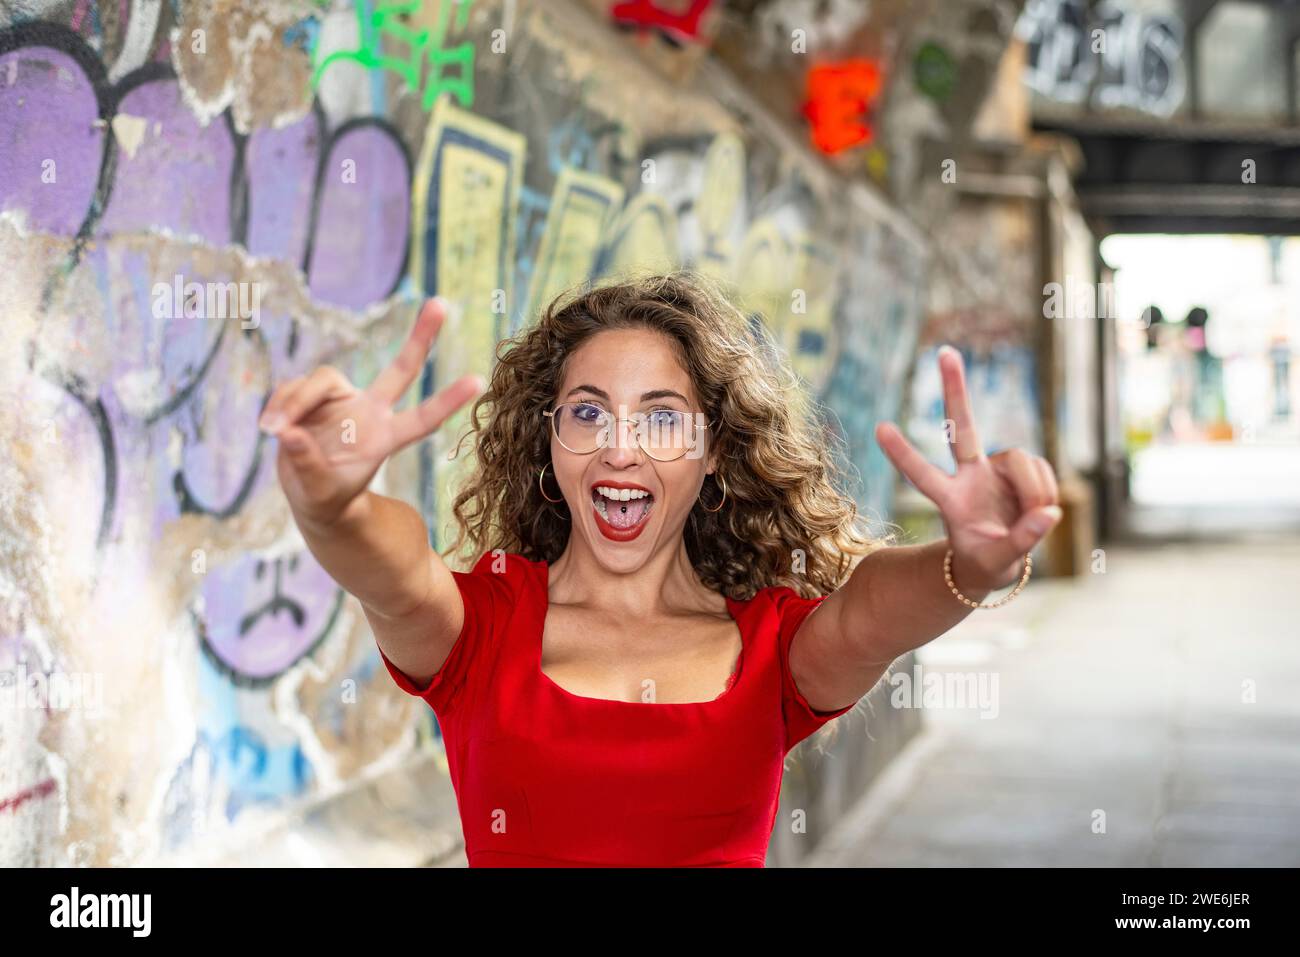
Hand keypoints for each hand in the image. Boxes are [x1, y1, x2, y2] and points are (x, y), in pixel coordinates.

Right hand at [260, 298, 484, 526]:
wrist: (308, 492)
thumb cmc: (324, 496)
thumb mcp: (318, 492)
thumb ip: (308, 464)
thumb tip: (289, 434)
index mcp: (384, 439)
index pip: (422, 419)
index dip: (447, 401)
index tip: (478, 382)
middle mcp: (371, 411)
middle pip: (403, 369)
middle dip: (422, 337)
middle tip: (441, 303)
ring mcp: (344, 399)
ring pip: (321, 379)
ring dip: (294, 403)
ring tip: (273, 431)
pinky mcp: (314, 394)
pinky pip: (292, 388)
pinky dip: (278, 406)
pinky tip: (270, 428)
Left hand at [875, 346, 1061, 590]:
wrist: (997, 560)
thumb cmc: (986, 563)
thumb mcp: (998, 563)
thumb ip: (1021, 541)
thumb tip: (1049, 514)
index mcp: (950, 500)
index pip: (922, 475)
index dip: (903, 453)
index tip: (879, 428)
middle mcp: (968, 476)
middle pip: (961, 426)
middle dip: (956, 389)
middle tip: (945, 351)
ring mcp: (993, 469)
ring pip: (1021, 460)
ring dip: (1036, 489)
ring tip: (1038, 518)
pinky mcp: (1017, 470)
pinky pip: (1041, 471)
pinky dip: (1047, 492)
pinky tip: (1042, 510)